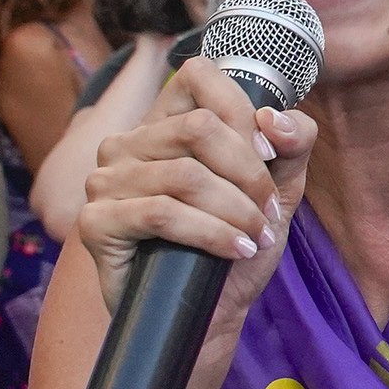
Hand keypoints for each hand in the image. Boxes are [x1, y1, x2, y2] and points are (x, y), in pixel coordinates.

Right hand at [78, 56, 318, 332]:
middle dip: (248, 173)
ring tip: (254, 237)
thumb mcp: (279, 189)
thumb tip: (275, 119)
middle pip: (198, 127)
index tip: (267, 153)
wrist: (211, 313)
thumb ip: (292, 143)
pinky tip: (234, 250)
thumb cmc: (236, 244)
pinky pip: (162, 213)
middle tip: (268, 211)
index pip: (198, 76)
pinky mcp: (96, 223)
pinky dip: (211, 233)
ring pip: (185, 175)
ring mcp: (105, 182)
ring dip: (236, 210)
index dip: (241, 110)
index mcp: (164, 123)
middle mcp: (127, 144)